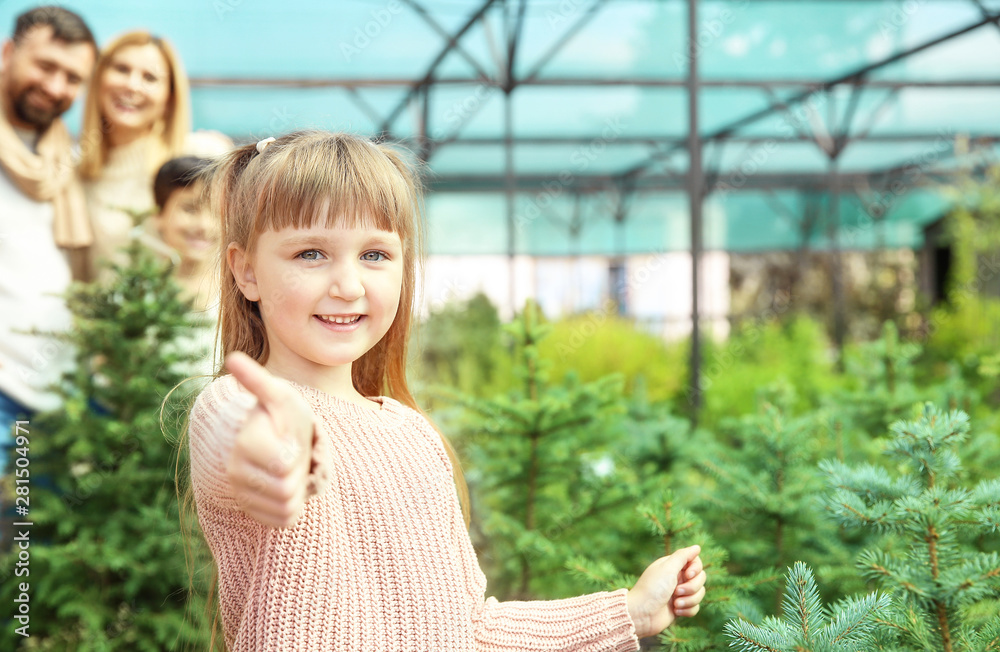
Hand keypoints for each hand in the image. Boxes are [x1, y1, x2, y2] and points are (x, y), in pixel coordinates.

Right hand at [224, 351, 314, 528]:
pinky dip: (294, 506)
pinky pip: (285, 519)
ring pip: (287, 505)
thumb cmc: (285, 416)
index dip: (294, 455)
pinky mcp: (254, 511)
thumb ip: (258, 381)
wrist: (281, 441)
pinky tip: (288, 488)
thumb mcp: (279, 396)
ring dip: (298, 490)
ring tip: (291, 471)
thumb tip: (233, 358)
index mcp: (244, 443)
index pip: (282, 465)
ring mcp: (243, 493)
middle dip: (299, 473)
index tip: (291, 442)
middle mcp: (236, 470)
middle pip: (286, 488)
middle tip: (294, 457)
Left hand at [626, 544, 706, 637]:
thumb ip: (683, 556)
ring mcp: (680, 593)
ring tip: (675, 604)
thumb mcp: (667, 568)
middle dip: (691, 587)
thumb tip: (697, 547)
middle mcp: (678, 578)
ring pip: (700, 594)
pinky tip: (675, 611)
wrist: (642, 614)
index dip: (696, 568)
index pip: (696, 562)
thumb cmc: (652, 589)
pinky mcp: (681, 607)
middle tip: (676, 591)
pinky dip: (687, 610)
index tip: (688, 574)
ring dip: (689, 600)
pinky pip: (695, 607)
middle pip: (701, 578)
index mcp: (673, 566)